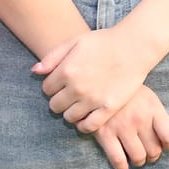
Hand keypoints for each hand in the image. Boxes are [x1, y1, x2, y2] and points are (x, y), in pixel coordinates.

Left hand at [34, 28, 156, 132]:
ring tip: (78, 105)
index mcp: (66, 70)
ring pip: (68, 117)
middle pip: (55, 105)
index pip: (46, 89)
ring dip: (70, 112)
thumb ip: (53, 57)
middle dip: (59, 100)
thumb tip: (35, 71)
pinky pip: (88, 126)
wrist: (133, 47)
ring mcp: (92, 100)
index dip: (52, 87)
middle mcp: (76, 88)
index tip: (61, 84)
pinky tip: (86, 117)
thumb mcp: (75, 42)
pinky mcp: (108, 109)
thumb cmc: (104, 41)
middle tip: (69, 95)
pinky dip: (83, 125)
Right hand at [92, 85, 168, 168]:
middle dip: (152, 155)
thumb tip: (166, 140)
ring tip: (136, 157)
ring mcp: (121, 126)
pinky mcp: (104, 133)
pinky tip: (122, 163)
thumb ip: (156, 115)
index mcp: (152, 107)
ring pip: (138, 158)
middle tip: (148, 152)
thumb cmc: (126, 91)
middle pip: (155, 150)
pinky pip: (118, 160)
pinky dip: (122, 166)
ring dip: (138, 161)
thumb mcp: (146, 95)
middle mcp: (139, 118)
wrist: (98, 79)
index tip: (165, 146)